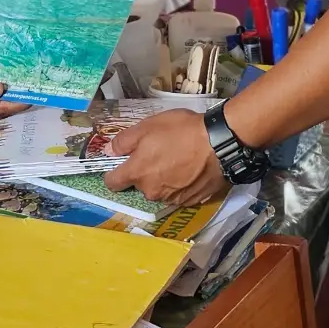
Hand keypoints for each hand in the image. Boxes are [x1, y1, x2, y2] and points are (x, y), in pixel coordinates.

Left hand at [103, 108, 227, 205]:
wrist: (219, 143)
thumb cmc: (180, 131)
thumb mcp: (147, 126)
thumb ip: (124, 141)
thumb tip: (109, 151)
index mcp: (138, 173)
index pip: (112, 183)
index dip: (113, 173)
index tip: (121, 164)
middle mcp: (152, 192)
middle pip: (139, 185)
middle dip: (144, 172)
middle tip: (158, 152)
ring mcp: (172, 199)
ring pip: (159, 190)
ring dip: (162, 179)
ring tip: (177, 160)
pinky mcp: (191, 201)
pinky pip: (178, 194)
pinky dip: (180, 184)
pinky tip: (189, 170)